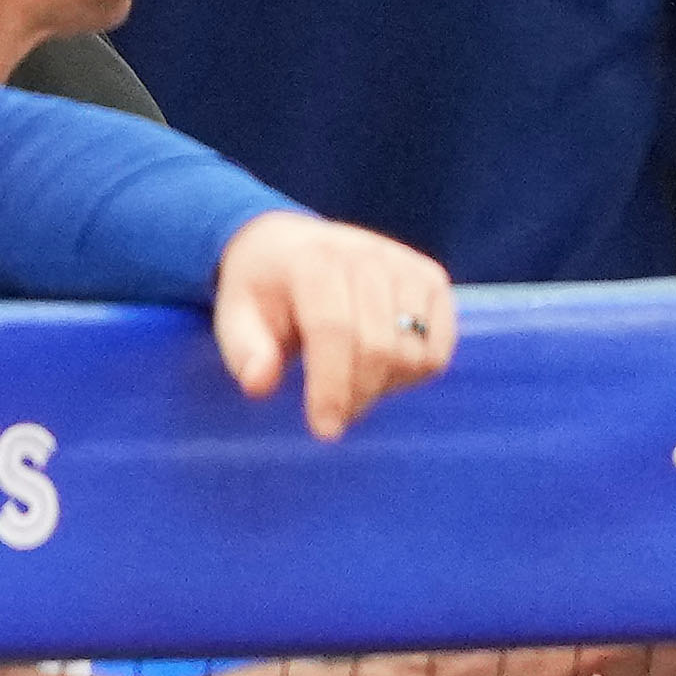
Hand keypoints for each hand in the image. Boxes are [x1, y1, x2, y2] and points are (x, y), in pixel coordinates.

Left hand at [209, 212, 454, 438]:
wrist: (290, 246)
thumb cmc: (264, 293)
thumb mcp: (236, 318)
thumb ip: (246, 352)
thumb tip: (259, 384)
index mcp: (313, 260)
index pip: (334, 330)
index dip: (331, 386)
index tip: (324, 429)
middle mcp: (366, 254)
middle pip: (378, 346)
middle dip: (357, 394)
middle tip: (334, 413)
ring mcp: (405, 264)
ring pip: (414, 352)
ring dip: (385, 385)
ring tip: (351, 380)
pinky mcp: (432, 279)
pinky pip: (439, 349)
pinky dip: (414, 372)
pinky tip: (381, 367)